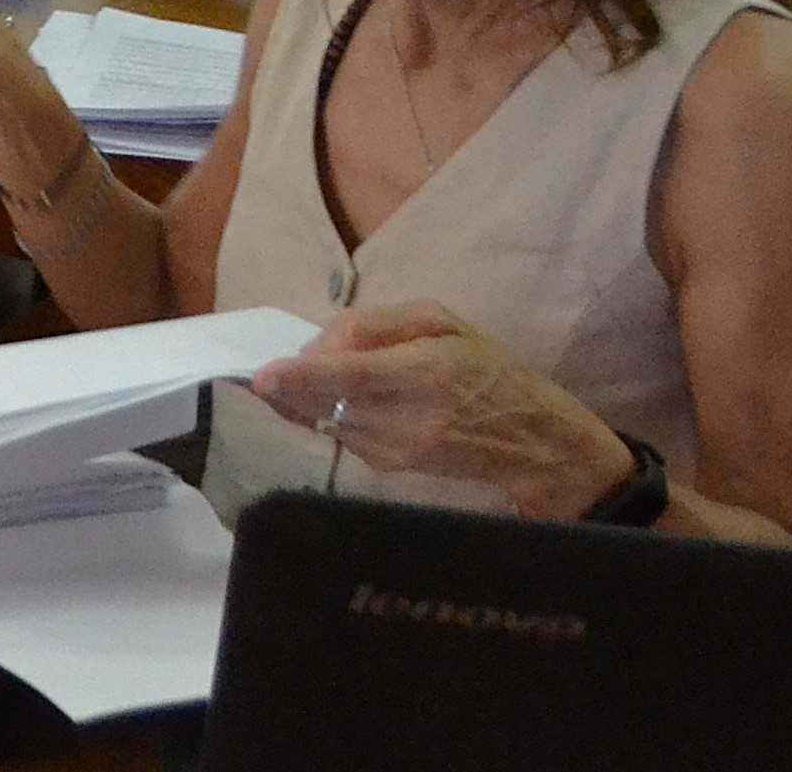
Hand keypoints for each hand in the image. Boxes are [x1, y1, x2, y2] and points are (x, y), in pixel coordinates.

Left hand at [246, 302, 637, 518]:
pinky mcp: (388, 468)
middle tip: (296, 361)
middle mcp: (408, 417)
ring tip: (339, 376)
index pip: (353, 377)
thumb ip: (375, 325)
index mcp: (425, 372)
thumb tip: (320, 347)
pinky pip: (338, 433)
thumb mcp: (441, 324)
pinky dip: (331, 413)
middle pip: (324, 399)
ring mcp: (396, 449)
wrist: (530, 442)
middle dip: (295, 378)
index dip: (303, 378)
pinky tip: (356, 401)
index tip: (260, 378)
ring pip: (323, 418)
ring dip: (311, 395)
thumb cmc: (486, 370)